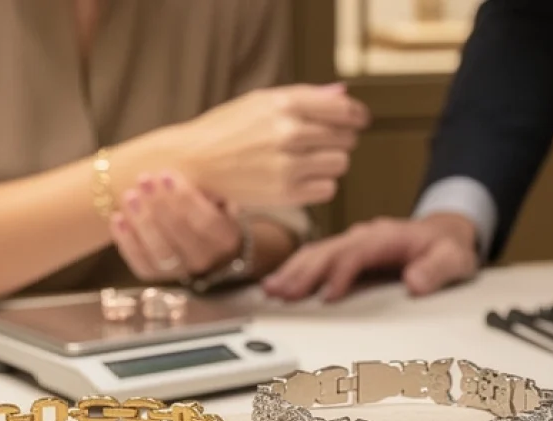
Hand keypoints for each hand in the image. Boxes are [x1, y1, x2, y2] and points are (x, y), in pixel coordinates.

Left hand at [109, 171, 242, 282]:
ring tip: (129, 196)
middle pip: (180, 236)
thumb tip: (188, 171)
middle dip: (159, 205)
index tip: (167, 175)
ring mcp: (181, 271)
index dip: (185, 198)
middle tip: (144, 180)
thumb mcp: (218, 195)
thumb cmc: (210, 207)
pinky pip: (141, 263)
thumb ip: (208, 187)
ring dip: (142, 223)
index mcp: (226, 239)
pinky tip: (118, 219)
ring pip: (161, 252)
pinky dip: (127, 242)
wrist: (204, 239)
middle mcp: (206, 259)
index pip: (206, 222)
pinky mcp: (158, 276)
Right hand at [174, 83, 368, 206]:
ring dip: (330, 163)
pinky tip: (300, 178)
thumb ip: (304, 97)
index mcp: (284, 103)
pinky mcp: (286, 193)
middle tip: (320, 143)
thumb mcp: (261, 102)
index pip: (342, 108)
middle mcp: (288, 132)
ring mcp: (287, 164)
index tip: (358, 121)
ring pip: (340, 164)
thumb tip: (342, 95)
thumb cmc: (227, 130)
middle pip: (345, 138)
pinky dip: (320, 185)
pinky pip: (328, 189)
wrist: (194, 162)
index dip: (356, 116)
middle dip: (339, 140)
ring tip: (306, 161)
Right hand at [262, 213, 478, 301]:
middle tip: (282, 293)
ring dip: (294, 271)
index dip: (341, 273)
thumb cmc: (447, 247)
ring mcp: (355, 242)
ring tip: (272, 289)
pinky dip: (297, 270)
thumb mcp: (454, 258)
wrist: (446, 234)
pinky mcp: (348, 252)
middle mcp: (366, 236)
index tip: (328, 296)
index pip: (357, 252)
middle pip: (329, 251)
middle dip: (304, 272)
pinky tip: (281, 283)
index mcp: (387, 236)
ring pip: (318, 252)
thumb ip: (436, 270)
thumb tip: (414, 283)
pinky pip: (318, 257)